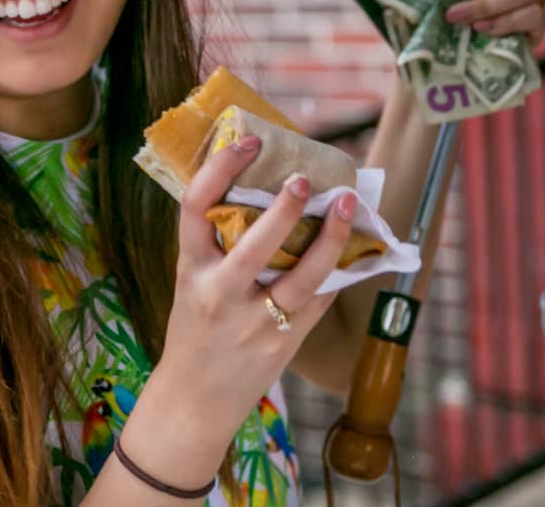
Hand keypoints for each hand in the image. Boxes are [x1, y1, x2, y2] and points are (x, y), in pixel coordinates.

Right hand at [153, 134, 356, 438]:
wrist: (195, 402)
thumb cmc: (197, 328)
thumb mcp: (192, 280)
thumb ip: (219, 242)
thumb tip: (267, 186)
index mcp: (190, 268)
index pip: (196, 206)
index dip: (220, 167)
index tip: (247, 142)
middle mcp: (219, 293)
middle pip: (255, 243)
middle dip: (285, 208)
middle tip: (305, 178)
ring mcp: (254, 322)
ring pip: (302, 276)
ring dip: (330, 237)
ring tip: (347, 204)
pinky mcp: (284, 343)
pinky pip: (319, 300)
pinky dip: (336, 271)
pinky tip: (353, 248)